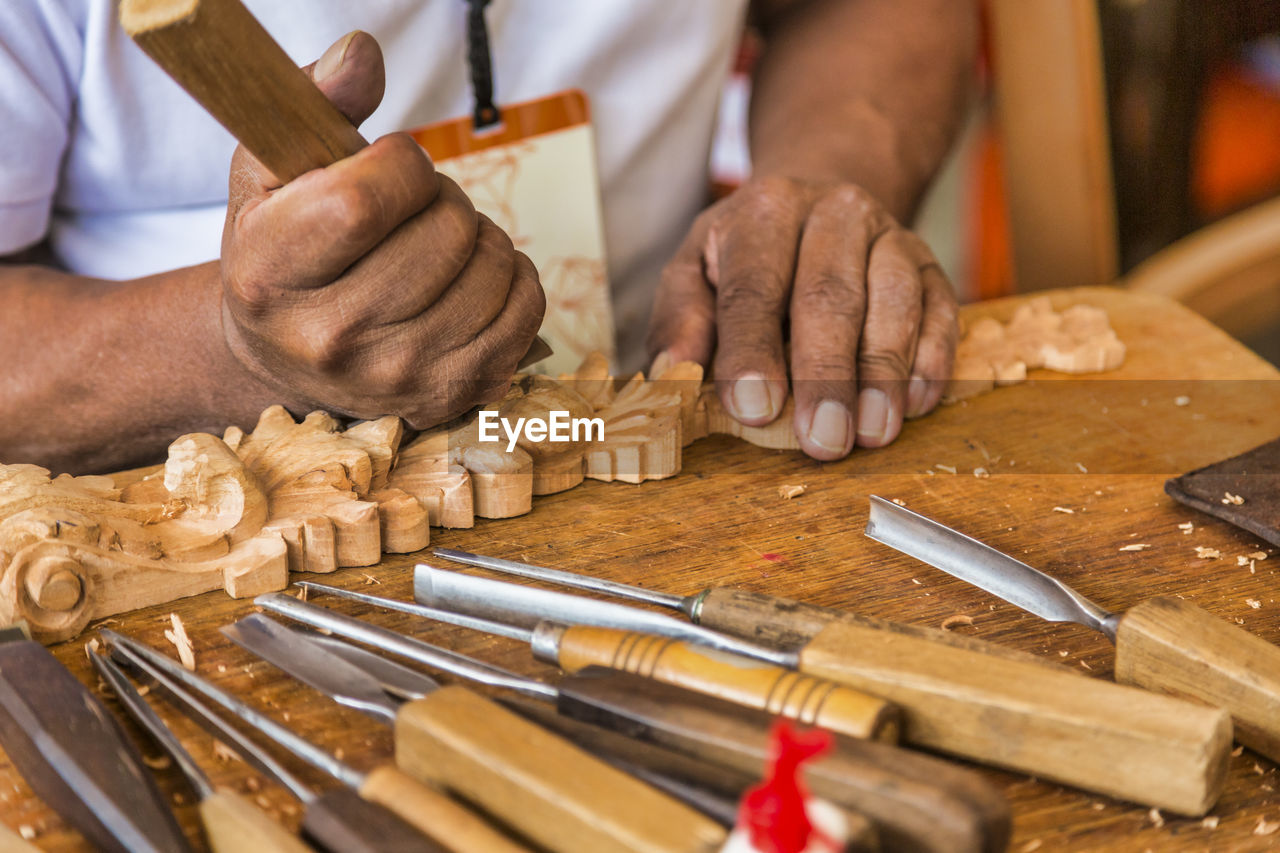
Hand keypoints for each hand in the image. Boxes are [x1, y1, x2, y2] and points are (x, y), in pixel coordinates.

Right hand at [220, 32, 543, 427]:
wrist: (290, 358)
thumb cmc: (284, 253)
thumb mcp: (268, 174)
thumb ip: (312, 101)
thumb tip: (363, 53)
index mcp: (270, 277)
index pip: (366, 200)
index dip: (399, 164)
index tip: (388, 166)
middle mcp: (332, 340)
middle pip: (445, 230)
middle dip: (441, 198)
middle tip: (411, 213)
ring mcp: (399, 376)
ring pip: (494, 263)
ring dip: (478, 237)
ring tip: (436, 248)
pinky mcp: (456, 393)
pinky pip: (527, 306)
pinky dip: (512, 277)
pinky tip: (469, 280)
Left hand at [648, 176, 956, 459]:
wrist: (820, 207)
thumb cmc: (748, 257)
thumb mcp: (694, 271)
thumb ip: (679, 320)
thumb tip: (672, 374)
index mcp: (764, 211)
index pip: (755, 286)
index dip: (752, 351)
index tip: (754, 408)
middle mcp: (832, 212)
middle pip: (830, 296)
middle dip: (825, 376)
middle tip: (823, 440)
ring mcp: (890, 236)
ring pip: (894, 302)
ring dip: (884, 374)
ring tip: (872, 433)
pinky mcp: (931, 263)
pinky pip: (941, 310)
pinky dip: (930, 361)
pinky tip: (914, 405)